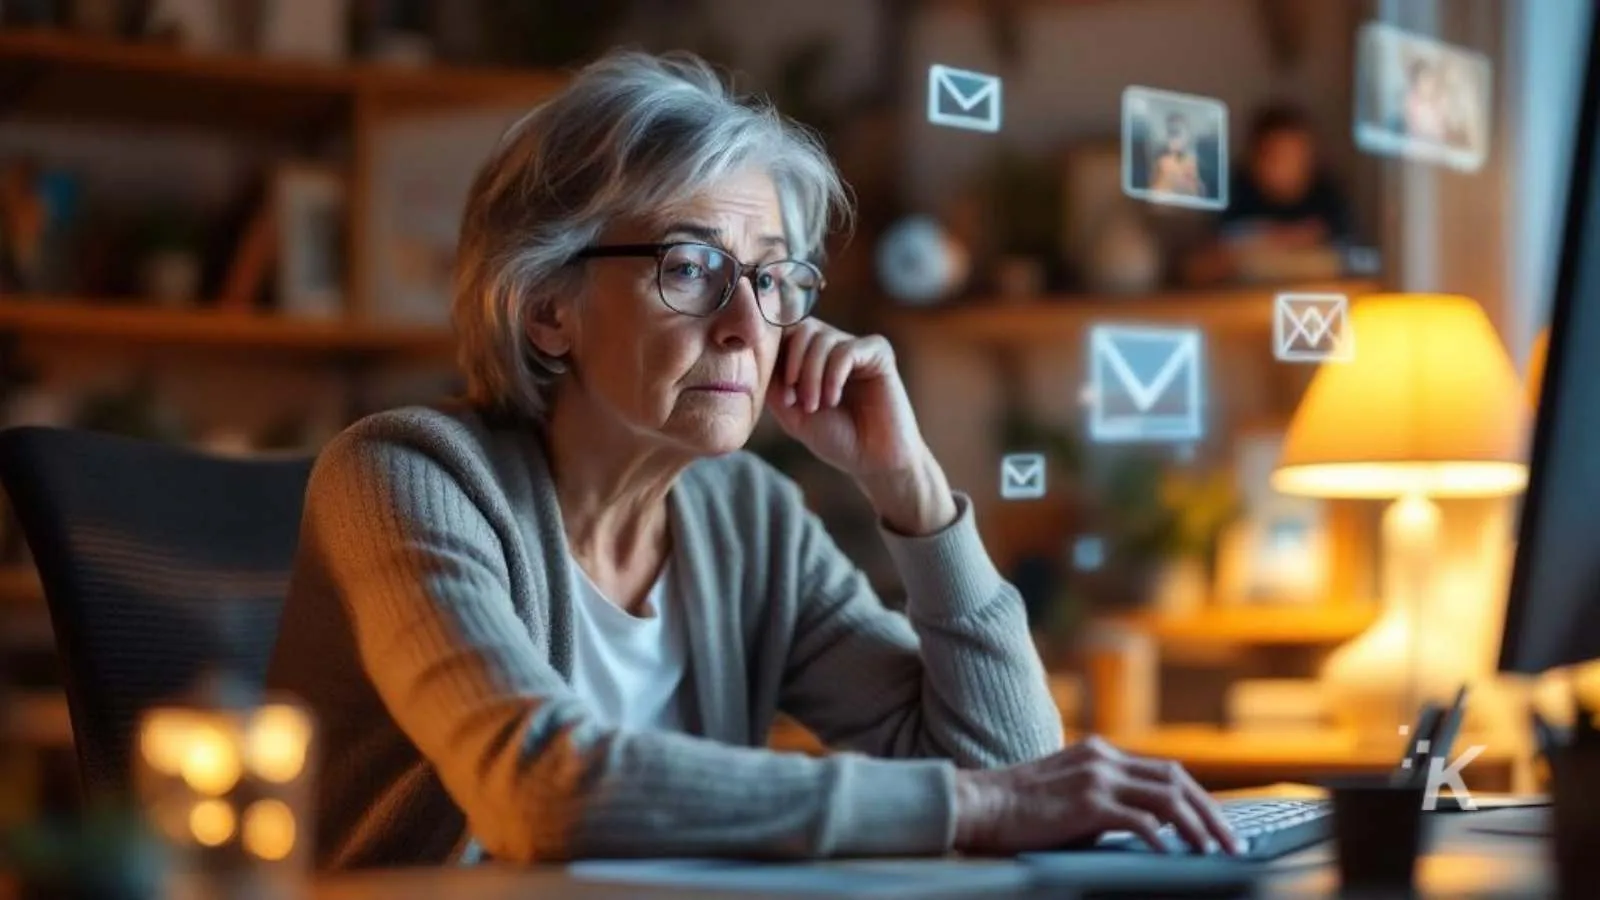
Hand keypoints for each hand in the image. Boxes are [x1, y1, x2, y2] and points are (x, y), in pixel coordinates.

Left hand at [764, 320, 925, 479]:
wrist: (873, 461)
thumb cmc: (834, 437)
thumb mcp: (790, 411)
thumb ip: (772, 379)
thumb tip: (755, 349)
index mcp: (813, 355)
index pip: (785, 331)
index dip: (775, 356)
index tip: (781, 397)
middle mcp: (835, 345)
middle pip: (801, 327)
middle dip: (792, 365)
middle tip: (795, 401)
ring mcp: (857, 347)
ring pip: (821, 338)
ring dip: (811, 376)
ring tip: (815, 406)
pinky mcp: (879, 353)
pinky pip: (846, 350)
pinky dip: (832, 377)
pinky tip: (834, 400)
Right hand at [952, 736, 1241, 855]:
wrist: (979, 805)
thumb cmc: (1020, 810)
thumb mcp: (1070, 795)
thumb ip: (1107, 802)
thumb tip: (1150, 828)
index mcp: (1101, 753)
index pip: (1165, 770)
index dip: (1198, 798)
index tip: (1218, 825)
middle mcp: (1104, 759)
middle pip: (1176, 779)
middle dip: (1210, 812)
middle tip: (1233, 843)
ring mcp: (1096, 777)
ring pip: (1167, 798)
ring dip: (1198, 826)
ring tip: (1216, 852)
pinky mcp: (1087, 802)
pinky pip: (1140, 819)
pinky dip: (1163, 837)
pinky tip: (1174, 855)